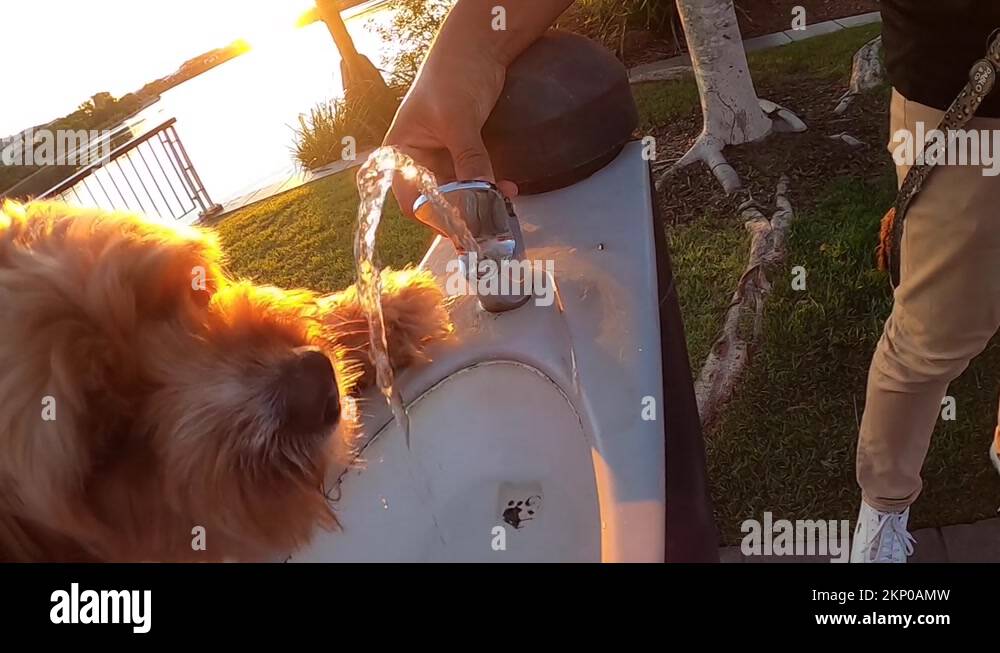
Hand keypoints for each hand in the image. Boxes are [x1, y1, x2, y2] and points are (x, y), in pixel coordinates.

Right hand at [383, 50, 517, 231]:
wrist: (477, 49)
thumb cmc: (452, 76)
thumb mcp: (458, 121)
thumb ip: (469, 158)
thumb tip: (483, 193)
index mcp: (401, 153)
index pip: (411, 199)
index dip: (432, 216)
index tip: (459, 227)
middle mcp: (418, 160)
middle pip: (436, 200)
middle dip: (462, 212)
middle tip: (486, 224)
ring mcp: (442, 157)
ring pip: (458, 192)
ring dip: (479, 202)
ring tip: (501, 207)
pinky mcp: (463, 153)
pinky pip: (474, 179)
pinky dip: (488, 187)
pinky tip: (506, 190)